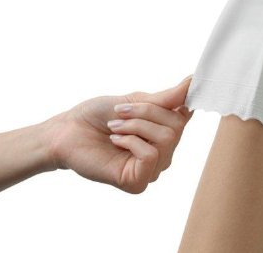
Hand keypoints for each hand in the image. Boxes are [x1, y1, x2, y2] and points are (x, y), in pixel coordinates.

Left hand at [47, 76, 192, 193]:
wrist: (68, 130)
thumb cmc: (98, 115)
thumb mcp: (135, 100)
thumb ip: (167, 98)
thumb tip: (193, 81)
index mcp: (163, 130)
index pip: (187, 113)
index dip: (189, 98)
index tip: (194, 80)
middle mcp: (162, 152)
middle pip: (177, 126)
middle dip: (147, 112)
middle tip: (121, 112)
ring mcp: (151, 169)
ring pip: (166, 139)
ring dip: (135, 125)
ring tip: (114, 127)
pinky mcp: (137, 182)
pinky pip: (150, 155)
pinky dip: (131, 141)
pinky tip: (115, 141)